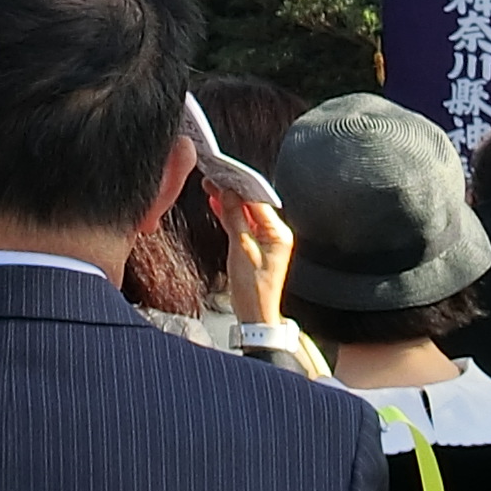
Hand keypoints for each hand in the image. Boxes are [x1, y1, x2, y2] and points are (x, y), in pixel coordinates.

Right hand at [209, 183, 292, 326]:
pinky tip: (217, 205)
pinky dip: (229, 215)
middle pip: (252, 205)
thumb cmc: (253, 289)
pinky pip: (242, 224)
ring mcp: (265, 241)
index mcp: (279, 233)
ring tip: (211, 187)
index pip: (258, 201)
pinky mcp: (255, 247)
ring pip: (245, 213)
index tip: (224, 175)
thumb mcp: (241, 249)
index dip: (240, 187)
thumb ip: (235, 219)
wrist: (255, 315)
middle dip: (232, 192)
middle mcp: (275, 234)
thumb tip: (228, 195)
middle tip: (214, 178)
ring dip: (228, 202)